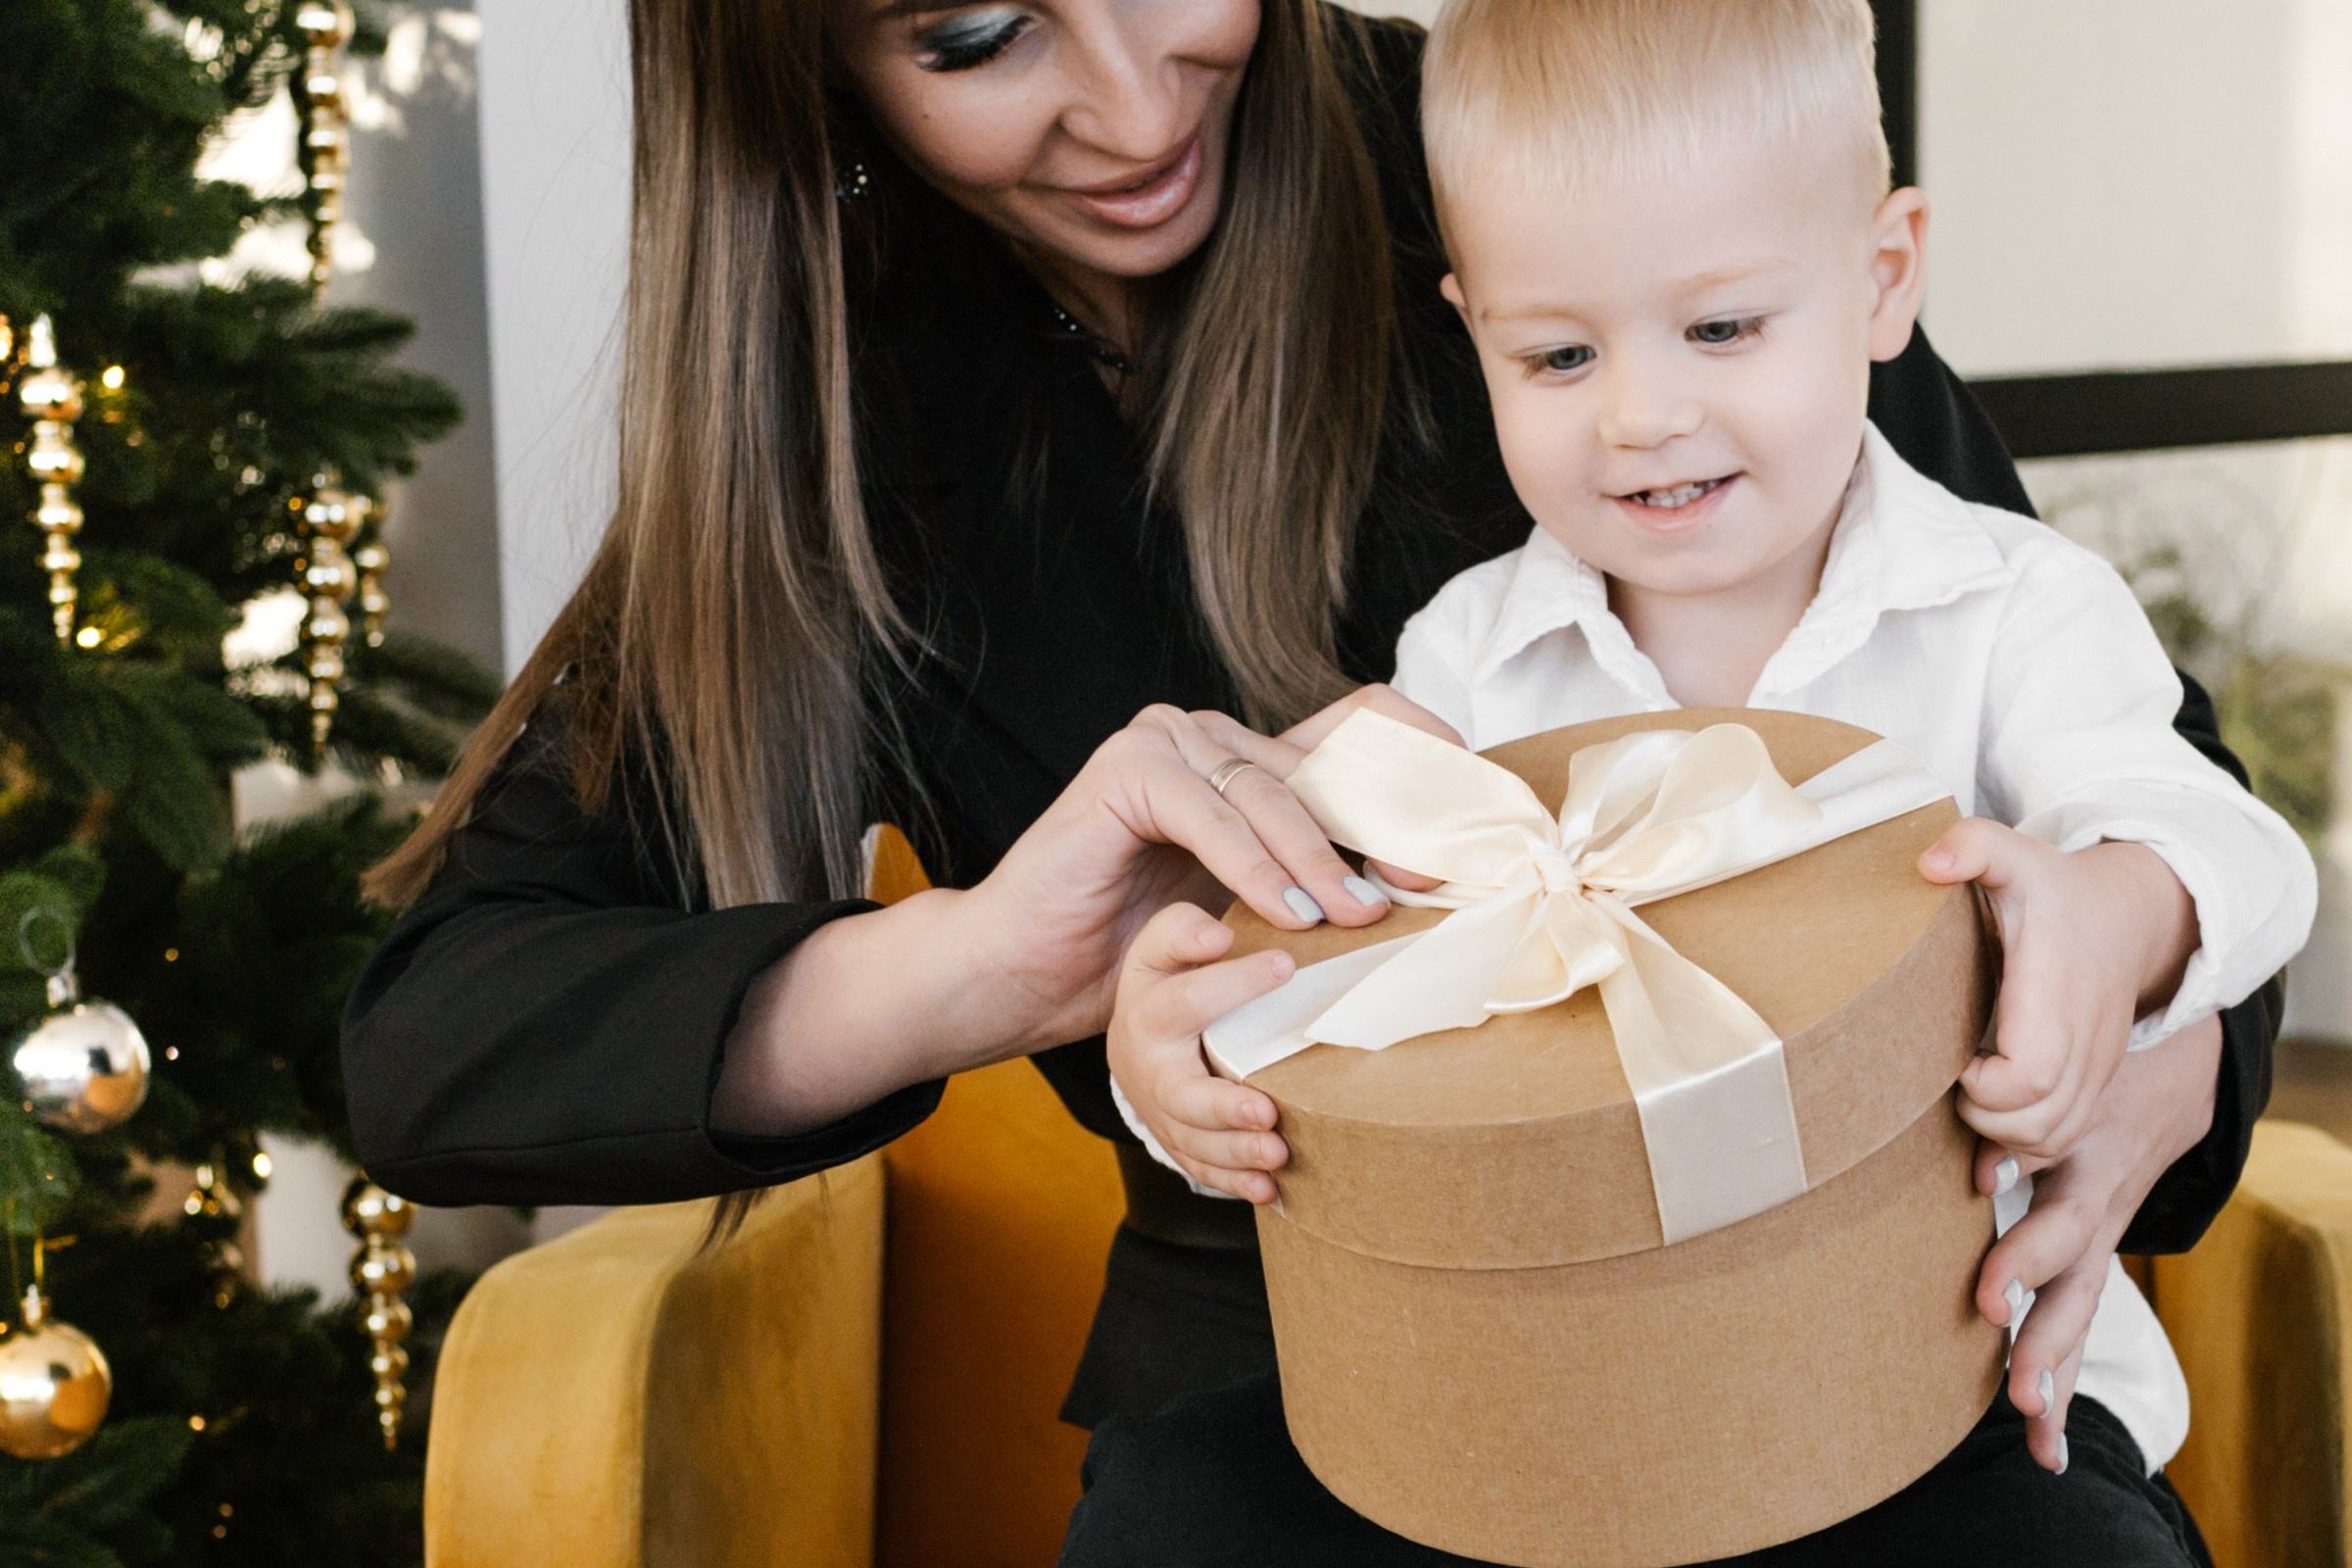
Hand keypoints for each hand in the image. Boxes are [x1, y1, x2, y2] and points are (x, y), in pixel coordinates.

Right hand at [964, 683, 1459, 1051]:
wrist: (1025, 969)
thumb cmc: (1136, 949)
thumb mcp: (1252, 910)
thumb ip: (1316, 875)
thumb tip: (1423, 885)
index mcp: (1251, 759)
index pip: (1360, 725)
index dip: (1422, 754)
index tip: (1473, 812)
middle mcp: (1214, 736)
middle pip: (1328, 759)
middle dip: (1385, 822)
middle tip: (1427, 883)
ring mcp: (1168, 741)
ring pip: (1273, 790)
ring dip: (1322, 860)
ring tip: (1357, 919)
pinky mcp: (1128, 768)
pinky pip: (1210, 813)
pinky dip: (1254, 866)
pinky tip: (1286, 913)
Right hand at [1108, 903, 1294, 1201]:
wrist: (1132, 1039)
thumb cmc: (1166, 981)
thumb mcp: (1164, 945)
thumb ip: (1185, 930)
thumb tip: (1218, 938)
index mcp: (1147, 1008)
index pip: (1187, 997)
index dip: (1233, 983)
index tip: (1285, 965)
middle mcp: (1148, 1064)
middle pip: (1178, 1093)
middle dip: (1222, 1107)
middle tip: (1267, 1113)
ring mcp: (1160, 1110)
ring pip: (1191, 1140)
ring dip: (1234, 1152)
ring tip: (1278, 1154)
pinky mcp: (1175, 1140)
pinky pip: (1199, 1167)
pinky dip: (1232, 1181)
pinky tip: (1268, 1189)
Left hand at [1920, 821, 2197, 1160]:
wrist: (2130, 914)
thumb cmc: (2059, 890)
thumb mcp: (2017, 854)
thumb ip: (1974, 845)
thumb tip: (1929, 862)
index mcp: (2058, 998)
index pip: (2030, 1077)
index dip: (1983, 1087)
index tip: (1955, 1059)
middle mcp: (2086, 1045)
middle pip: (2039, 1125)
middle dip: (1982, 1119)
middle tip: (1950, 1082)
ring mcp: (2095, 1069)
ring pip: (2052, 1140)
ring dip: (2001, 1136)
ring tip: (1968, 1095)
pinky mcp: (2094, 1082)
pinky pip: (2063, 1137)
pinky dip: (2024, 1141)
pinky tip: (1991, 1114)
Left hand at [1969, 1013, 2220, 1472]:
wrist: (2172, 1052)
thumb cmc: (2082, 1042)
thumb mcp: (2053, 1048)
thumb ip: (2001, 1072)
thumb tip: (1939, 1094)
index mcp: (2084, 1155)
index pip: (2061, 1217)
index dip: (2026, 1254)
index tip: (1990, 1295)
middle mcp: (2098, 1203)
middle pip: (2076, 1279)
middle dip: (2045, 1337)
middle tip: (2016, 1386)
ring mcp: (2103, 1231)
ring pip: (2083, 1310)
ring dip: (2056, 1371)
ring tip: (2035, 1432)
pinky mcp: (2096, 1250)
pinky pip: (2082, 1321)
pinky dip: (2064, 1382)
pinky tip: (2047, 1446)